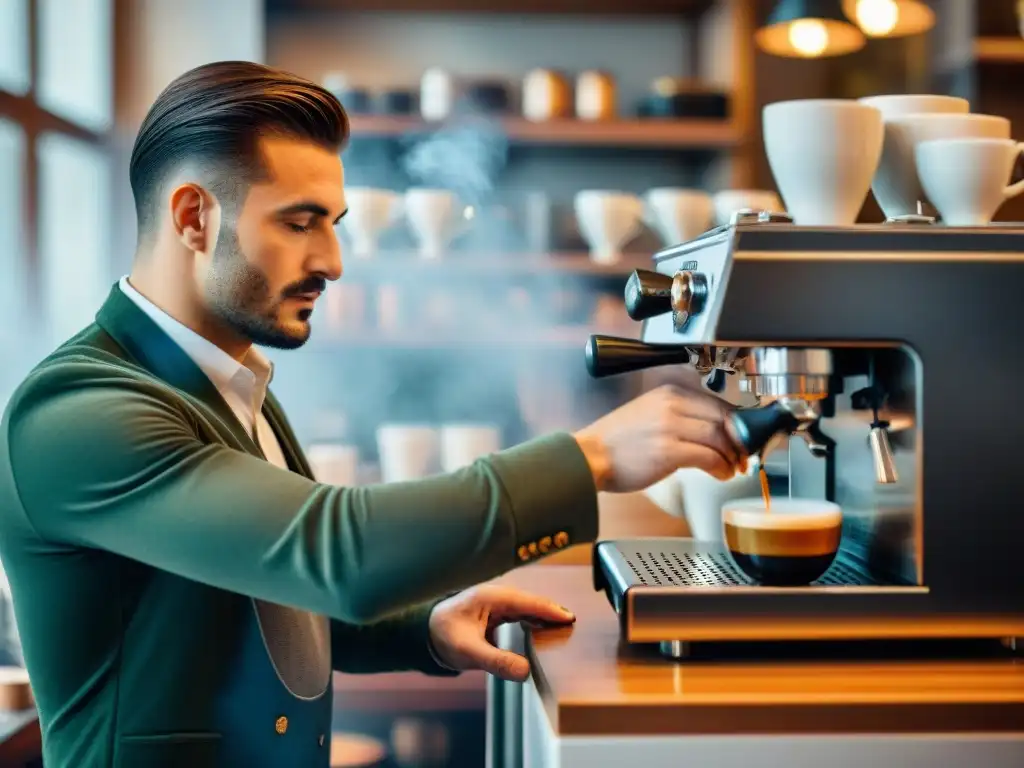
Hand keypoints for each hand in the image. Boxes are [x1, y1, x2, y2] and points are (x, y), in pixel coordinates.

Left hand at [428, 585, 574, 681]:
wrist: (424, 633)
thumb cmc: (442, 636)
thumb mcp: (469, 652)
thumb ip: (497, 662)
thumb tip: (525, 672)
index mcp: (490, 598)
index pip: (527, 602)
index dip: (549, 610)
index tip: (569, 618)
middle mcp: (496, 597)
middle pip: (531, 602)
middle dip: (552, 612)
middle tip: (574, 624)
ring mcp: (496, 604)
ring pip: (527, 608)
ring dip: (544, 617)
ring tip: (565, 628)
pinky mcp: (496, 614)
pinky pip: (520, 615)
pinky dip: (534, 622)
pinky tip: (544, 632)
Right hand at [573, 384, 743, 492]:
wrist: (589, 457)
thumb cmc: (616, 442)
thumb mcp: (649, 414)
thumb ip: (679, 416)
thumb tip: (713, 431)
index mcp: (668, 393)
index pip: (717, 403)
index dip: (736, 423)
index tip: (740, 438)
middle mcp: (671, 405)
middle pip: (723, 419)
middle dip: (739, 440)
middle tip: (741, 456)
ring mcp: (670, 427)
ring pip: (719, 437)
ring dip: (731, 456)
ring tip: (731, 468)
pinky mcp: (668, 451)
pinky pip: (708, 457)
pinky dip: (720, 467)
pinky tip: (720, 474)